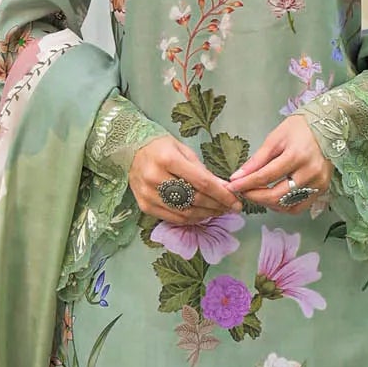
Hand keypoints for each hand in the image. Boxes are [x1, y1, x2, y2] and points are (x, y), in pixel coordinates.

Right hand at [127, 135, 242, 223]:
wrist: (131, 151)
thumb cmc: (161, 148)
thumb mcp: (184, 151)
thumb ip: (204, 171)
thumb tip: (225, 189)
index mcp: (168, 159)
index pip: (202, 183)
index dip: (222, 195)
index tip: (236, 202)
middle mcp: (156, 178)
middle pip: (194, 199)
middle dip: (217, 206)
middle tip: (230, 208)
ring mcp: (148, 195)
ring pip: (185, 212)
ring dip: (206, 215)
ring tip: (219, 212)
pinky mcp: (145, 206)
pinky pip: (173, 218)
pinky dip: (191, 219)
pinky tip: (202, 214)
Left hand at [228, 117, 332, 214]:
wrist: (328, 126)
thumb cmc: (300, 128)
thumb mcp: (275, 138)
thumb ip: (257, 160)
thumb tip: (238, 176)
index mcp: (296, 156)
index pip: (265, 177)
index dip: (246, 184)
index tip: (232, 186)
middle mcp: (309, 173)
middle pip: (276, 196)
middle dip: (255, 197)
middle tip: (243, 192)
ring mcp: (318, 183)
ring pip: (287, 205)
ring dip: (268, 203)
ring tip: (257, 194)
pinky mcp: (322, 189)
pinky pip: (299, 206)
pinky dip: (283, 206)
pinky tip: (274, 198)